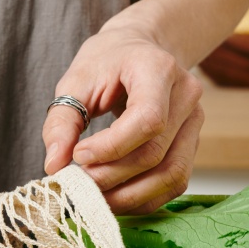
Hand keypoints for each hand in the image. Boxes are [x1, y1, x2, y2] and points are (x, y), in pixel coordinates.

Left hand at [41, 26, 204, 214]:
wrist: (139, 49)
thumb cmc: (106, 63)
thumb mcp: (75, 82)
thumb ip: (61, 122)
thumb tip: (54, 165)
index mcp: (159, 69)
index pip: (147, 120)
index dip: (112, 147)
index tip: (77, 156)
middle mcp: (186, 95)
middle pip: (155, 153)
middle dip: (112, 176)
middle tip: (77, 184)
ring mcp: (194, 122)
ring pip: (171, 175)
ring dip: (128, 196)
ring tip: (93, 198)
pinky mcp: (191, 143)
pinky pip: (174, 182)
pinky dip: (143, 198)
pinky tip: (114, 197)